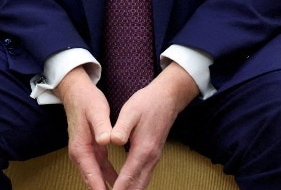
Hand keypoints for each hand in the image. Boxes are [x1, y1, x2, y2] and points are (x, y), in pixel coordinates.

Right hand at [53, 67, 117, 189]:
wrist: (76, 92)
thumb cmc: (87, 101)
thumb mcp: (97, 111)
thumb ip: (102, 126)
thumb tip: (106, 140)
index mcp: (81, 149)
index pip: (92, 177)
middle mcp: (80, 155)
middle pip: (93, 182)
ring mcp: (85, 154)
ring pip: (97, 178)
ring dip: (107, 188)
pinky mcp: (91, 150)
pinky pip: (101, 170)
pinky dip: (110, 178)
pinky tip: (120, 185)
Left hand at [101, 63, 199, 189]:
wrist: (167, 99)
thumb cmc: (146, 104)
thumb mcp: (130, 111)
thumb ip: (121, 128)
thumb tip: (113, 141)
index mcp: (143, 149)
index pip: (129, 176)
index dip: (118, 189)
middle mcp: (151, 158)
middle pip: (138, 186)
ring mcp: (154, 158)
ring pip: (143, 183)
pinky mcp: (153, 156)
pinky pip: (144, 177)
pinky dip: (135, 186)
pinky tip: (127, 188)